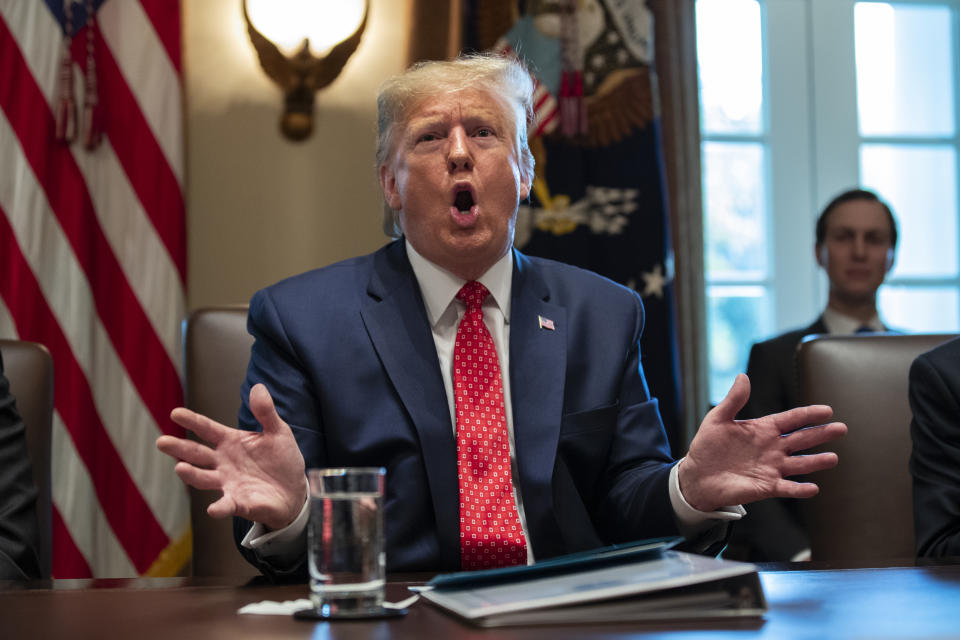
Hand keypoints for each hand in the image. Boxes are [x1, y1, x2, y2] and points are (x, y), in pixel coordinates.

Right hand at [156, 383, 306, 529]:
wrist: (295, 490)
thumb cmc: (282, 459)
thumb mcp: (278, 431)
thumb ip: (266, 412)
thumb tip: (258, 387)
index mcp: (231, 442)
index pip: (207, 429)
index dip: (192, 420)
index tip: (175, 413)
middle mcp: (223, 462)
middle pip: (197, 454)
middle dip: (179, 448)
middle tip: (162, 441)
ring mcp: (228, 483)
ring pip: (204, 478)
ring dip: (192, 474)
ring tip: (180, 468)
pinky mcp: (239, 503)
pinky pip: (226, 505)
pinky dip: (219, 507)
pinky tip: (213, 509)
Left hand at [678, 373, 846, 512]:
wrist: (697, 475)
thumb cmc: (707, 446)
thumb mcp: (717, 419)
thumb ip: (733, 400)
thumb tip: (743, 376)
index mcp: (763, 430)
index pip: (791, 420)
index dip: (808, 414)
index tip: (827, 410)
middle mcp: (772, 448)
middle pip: (802, 439)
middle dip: (821, 434)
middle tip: (841, 428)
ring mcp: (771, 468)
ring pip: (800, 464)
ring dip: (816, 462)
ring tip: (833, 458)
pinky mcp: (766, 487)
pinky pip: (787, 488)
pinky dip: (800, 489)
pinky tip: (813, 488)